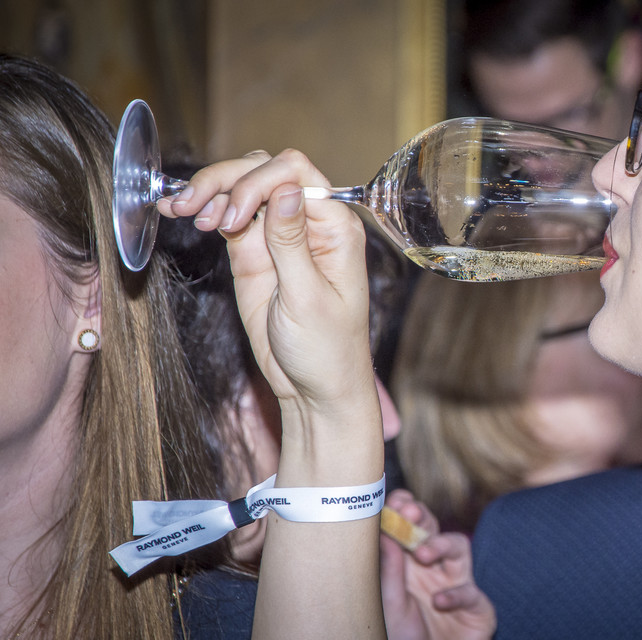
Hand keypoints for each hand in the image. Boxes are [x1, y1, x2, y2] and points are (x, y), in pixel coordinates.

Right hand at [157, 150, 380, 455]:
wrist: (313, 387)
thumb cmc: (326, 349)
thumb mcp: (308, 299)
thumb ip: (292, 243)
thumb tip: (285, 190)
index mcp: (335, 227)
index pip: (296, 173)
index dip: (258, 181)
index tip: (232, 215)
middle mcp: (308, 222)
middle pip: (264, 172)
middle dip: (227, 181)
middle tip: (196, 210)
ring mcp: (278, 234)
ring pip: (242, 188)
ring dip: (209, 190)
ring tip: (181, 209)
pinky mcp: (253, 251)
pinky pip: (227, 217)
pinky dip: (202, 209)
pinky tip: (178, 210)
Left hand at [382, 490, 495, 639]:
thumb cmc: (405, 639)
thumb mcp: (390, 605)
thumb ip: (389, 572)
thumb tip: (382, 532)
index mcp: (410, 565)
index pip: (411, 527)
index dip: (407, 509)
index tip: (397, 501)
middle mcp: (435, 570)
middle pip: (434, 529)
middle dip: (424, 516)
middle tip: (410, 513)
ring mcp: (458, 585)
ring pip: (459, 548)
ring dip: (441, 545)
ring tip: (422, 555)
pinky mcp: (478, 608)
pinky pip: (472, 592)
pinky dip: (456, 594)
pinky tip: (439, 601)